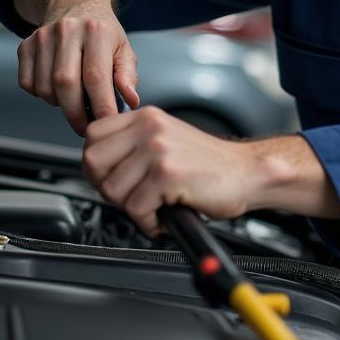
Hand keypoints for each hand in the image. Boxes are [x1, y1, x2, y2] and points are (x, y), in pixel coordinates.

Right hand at [14, 0, 138, 135]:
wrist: (75, 4)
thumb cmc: (103, 33)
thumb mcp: (123, 49)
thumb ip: (128, 76)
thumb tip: (130, 100)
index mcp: (97, 30)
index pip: (96, 76)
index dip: (100, 106)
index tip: (106, 124)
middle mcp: (67, 30)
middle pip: (66, 83)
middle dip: (76, 113)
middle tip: (86, 127)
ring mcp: (43, 36)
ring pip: (45, 87)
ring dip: (59, 104)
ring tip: (73, 100)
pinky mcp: (26, 44)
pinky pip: (27, 83)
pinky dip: (41, 95)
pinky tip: (56, 88)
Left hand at [82, 107, 256, 234]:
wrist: (246, 172)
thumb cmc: (208, 164)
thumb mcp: (165, 139)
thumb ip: (133, 144)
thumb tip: (97, 165)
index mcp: (145, 117)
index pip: (92, 135)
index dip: (96, 163)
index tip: (110, 177)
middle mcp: (149, 128)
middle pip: (93, 162)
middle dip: (107, 187)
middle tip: (130, 197)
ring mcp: (158, 150)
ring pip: (113, 190)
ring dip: (131, 208)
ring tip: (154, 206)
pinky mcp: (168, 175)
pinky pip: (136, 209)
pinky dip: (149, 221)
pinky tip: (164, 216)